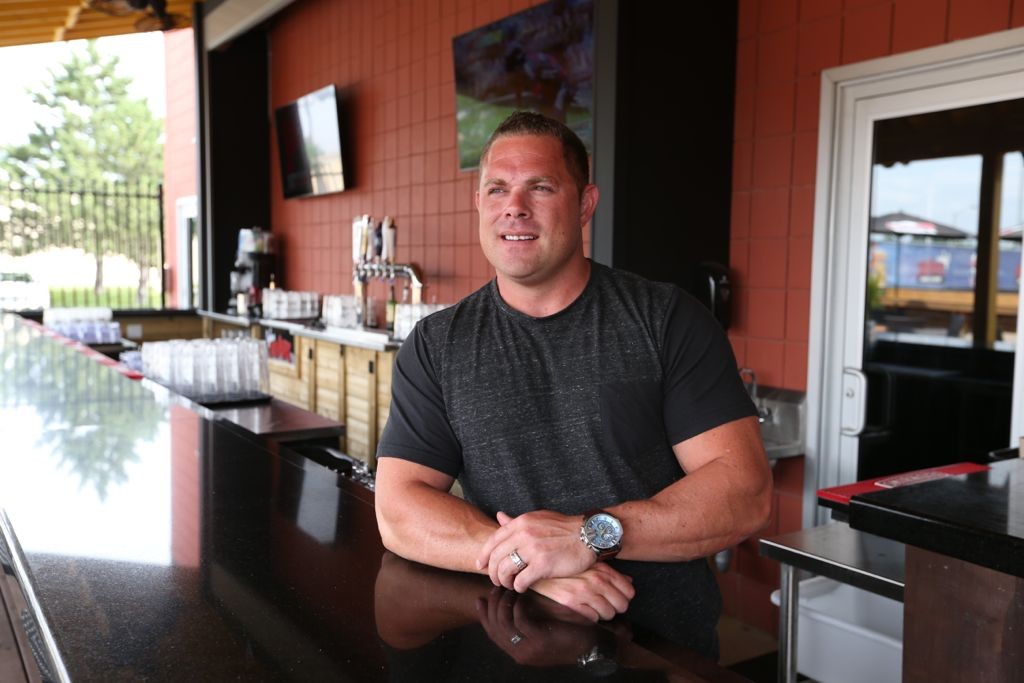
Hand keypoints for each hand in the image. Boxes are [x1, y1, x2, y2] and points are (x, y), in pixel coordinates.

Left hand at [476, 509, 595, 591]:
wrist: (588, 534)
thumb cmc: (564, 528)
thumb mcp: (537, 518)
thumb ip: (517, 521)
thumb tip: (499, 516)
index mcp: (521, 523)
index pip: (493, 540)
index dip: (484, 555)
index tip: (481, 565)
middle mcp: (524, 534)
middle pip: (496, 558)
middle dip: (493, 572)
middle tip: (497, 580)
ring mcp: (533, 550)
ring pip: (505, 570)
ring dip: (504, 581)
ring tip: (509, 584)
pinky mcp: (543, 565)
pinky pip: (521, 580)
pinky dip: (518, 587)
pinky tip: (522, 587)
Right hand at [476, 587, 603, 666]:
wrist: (591, 648)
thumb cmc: (568, 636)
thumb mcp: (541, 633)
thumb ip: (524, 626)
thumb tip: (509, 608)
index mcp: (517, 652)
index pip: (492, 633)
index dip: (484, 615)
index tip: (480, 599)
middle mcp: (519, 653)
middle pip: (495, 627)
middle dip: (492, 605)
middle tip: (495, 587)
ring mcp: (529, 648)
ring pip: (505, 622)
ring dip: (504, 602)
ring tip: (508, 588)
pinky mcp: (540, 640)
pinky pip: (520, 619)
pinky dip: (518, 605)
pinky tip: (522, 595)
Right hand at [530, 562, 634, 621]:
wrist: (539, 567)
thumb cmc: (565, 565)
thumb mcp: (590, 563)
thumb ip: (610, 573)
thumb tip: (629, 582)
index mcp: (602, 570)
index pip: (629, 591)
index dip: (625, 598)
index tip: (617, 598)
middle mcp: (595, 581)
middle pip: (621, 605)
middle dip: (615, 607)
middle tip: (605, 604)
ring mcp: (584, 592)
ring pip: (608, 614)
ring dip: (602, 613)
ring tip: (593, 607)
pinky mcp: (571, 603)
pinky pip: (592, 618)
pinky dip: (590, 617)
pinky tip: (583, 609)